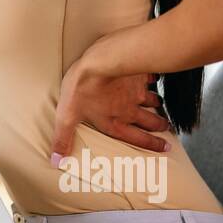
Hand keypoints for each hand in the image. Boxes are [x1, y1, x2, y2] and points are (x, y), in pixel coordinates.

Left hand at [50, 58, 170, 167]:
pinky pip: (150, 79)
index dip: (151, 145)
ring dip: (157, 104)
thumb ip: (63, 138)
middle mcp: (130, 110)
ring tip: (160, 105)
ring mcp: (137, 93)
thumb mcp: (67, 115)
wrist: (101, 61)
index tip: (164, 148)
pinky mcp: (139, 75)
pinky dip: (153, 79)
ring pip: (152, 101)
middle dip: (159, 125)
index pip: (136, 138)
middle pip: (149, 121)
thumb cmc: (82, 88)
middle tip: (165, 127)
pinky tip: (153, 77)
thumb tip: (57, 160)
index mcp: (114, 123)